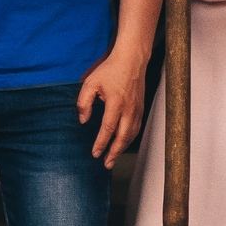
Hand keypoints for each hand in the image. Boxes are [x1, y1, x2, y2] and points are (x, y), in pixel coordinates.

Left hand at [77, 48, 146, 166]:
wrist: (132, 60)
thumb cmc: (110, 70)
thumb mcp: (90, 83)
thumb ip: (84, 102)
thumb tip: (83, 121)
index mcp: (116, 103)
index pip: (108, 129)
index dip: (101, 143)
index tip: (95, 154)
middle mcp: (129, 109)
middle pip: (122, 137)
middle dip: (114, 153)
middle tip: (107, 164)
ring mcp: (137, 109)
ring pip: (131, 135)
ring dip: (122, 148)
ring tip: (113, 158)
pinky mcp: (141, 108)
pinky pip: (136, 128)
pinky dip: (129, 139)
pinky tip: (122, 144)